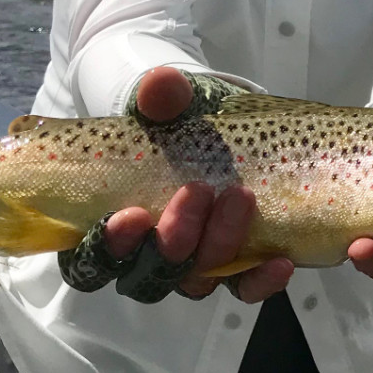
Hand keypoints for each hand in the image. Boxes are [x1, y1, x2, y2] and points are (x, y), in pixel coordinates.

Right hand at [97, 67, 293, 302]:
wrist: (226, 132)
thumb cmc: (182, 126)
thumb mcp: (172, 108)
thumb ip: (162, 99)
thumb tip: (160, 85)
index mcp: (115, 226)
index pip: (92, 261)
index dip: (107, 248)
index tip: (131, 214)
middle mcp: (150, 255)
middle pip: (148, 275)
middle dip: (173, 239)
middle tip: (199, 191)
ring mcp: (193, 264)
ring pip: (195, 281)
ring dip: (218, 245)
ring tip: (241, 200)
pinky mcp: (235, 266)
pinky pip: (243, 287)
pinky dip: (259, 280)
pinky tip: (280, 261)